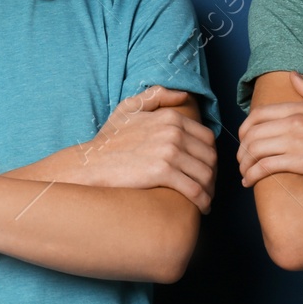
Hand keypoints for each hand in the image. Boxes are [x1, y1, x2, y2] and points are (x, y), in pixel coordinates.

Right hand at [74, 85, 217, 213]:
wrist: (90, 164)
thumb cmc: (109, 140)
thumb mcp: (129, 108)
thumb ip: (156, 96)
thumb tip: (183, 95)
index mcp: (171, 117)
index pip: (207, 138)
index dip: (210, 156)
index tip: (206, 169)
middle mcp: (173, 132)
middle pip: (210, 157)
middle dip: (212, 175)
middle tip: (208, 188)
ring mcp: (169, 151)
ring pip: (205, 174)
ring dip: (210, 191)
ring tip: (205, 200)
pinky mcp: (163, 172)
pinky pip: (194, 189)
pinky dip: (203, 201)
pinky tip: (201, 208)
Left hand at [237, 71, 302, 186]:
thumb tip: (294, 74)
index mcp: (299, 108)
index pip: (257, 114)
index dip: (244, 130)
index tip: (245, 142)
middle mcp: (293, 121)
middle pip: (251, 133)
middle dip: (241, 150)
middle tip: (243, 161)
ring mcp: (296, 141)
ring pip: (254, 150)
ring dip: (244, 164)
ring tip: (245, 174)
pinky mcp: (301, 162)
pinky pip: (265, 167)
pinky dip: (251, 176)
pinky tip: (249, 182)